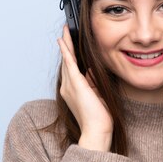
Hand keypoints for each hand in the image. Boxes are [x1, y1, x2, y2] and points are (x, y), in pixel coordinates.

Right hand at [57, 25, 112, 151]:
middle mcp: (67, 87)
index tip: (68, 43)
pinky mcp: (75, 84)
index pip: (70, 68)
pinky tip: (63, 42)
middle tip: (65, 31)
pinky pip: (69, 64)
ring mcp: (69, 86)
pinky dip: (66, 52)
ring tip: (64, 32)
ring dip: (65, 45)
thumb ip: (92, 82)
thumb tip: (90, 70)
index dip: (69, 54)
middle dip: (65, 46)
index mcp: (72, 90)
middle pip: (66, 62)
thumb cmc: (98, 117)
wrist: (96, 130)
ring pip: (66, 60)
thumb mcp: (96, 94)